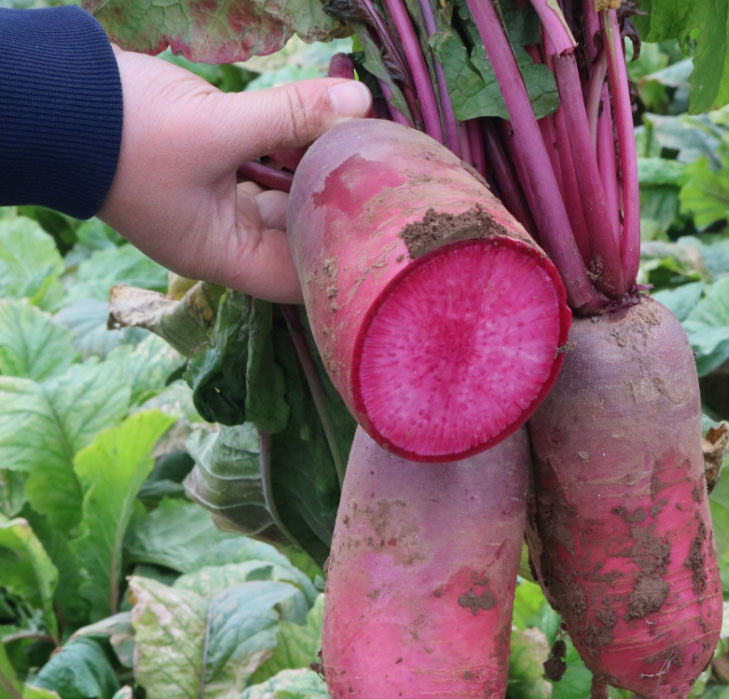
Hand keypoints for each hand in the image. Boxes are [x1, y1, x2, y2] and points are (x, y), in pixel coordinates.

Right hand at [99, 47, 371, 302]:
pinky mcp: (216, 171)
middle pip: (299, 238)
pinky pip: (268, 171)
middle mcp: (225, 239)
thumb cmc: (127, 131)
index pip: (300, 278)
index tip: (382, 221)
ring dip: (318, 173)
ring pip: (286, 200)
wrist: (56, 99)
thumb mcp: (216, 126)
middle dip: (338, 207)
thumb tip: (359, 99)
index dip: (342, 256)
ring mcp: (219, 206)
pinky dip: (294, 150)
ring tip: (361, 144)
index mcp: (223, 255)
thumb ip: (290, 115)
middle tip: (382, 174)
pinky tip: (323, 123)